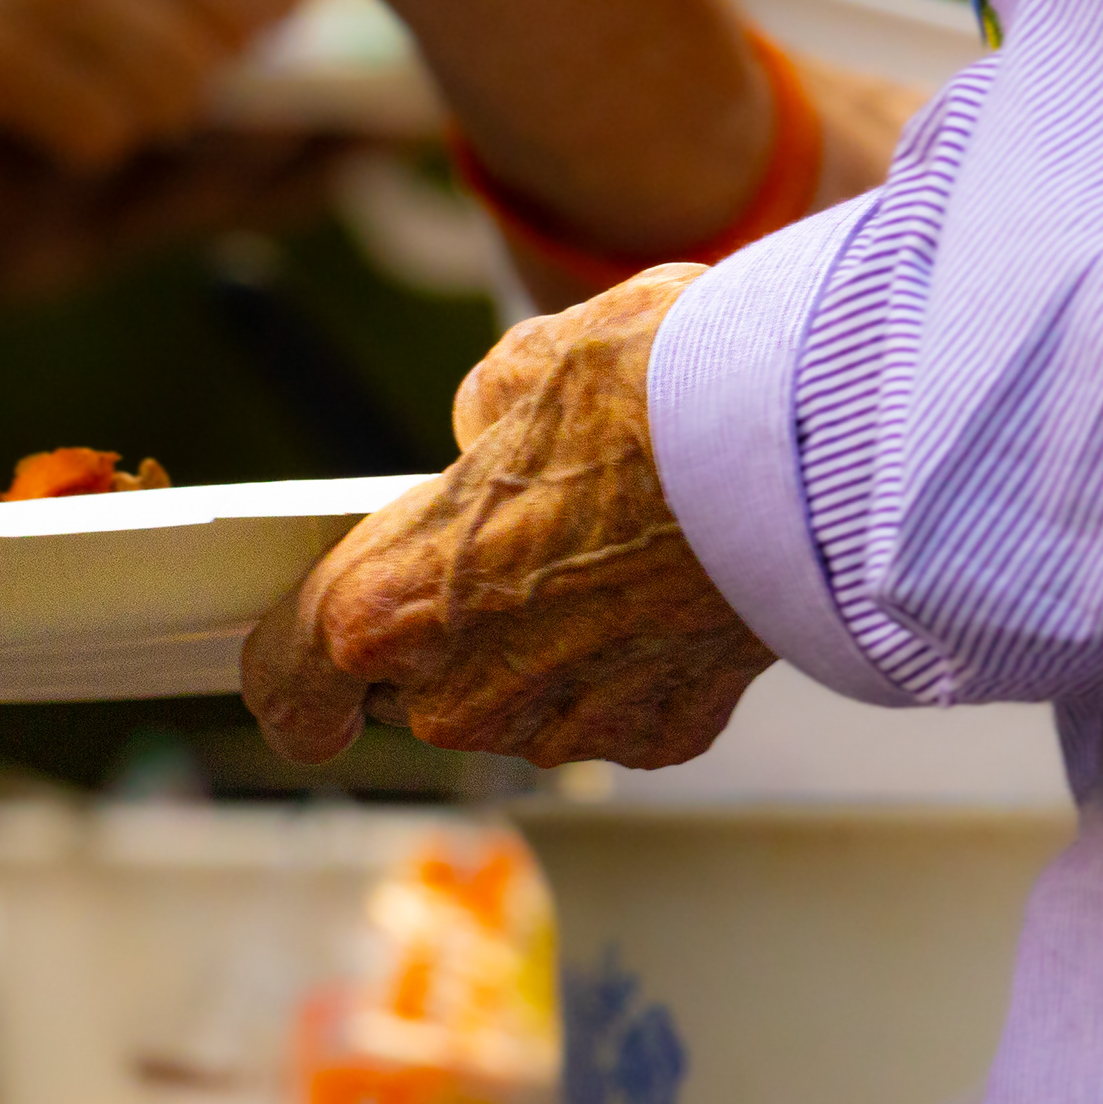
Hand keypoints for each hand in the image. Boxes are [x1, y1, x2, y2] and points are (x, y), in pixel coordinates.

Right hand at [0, 0, 315, 171]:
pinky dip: (76, 131)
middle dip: (215, 56)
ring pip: (184, 93)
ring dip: (140, 99)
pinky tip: (25, 94)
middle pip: (250, 26)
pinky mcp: (6, 55)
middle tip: (152, 54)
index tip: (241, 20)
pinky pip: (104, 134)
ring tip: (76, 68)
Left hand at [244, 263, 771, 767]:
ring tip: (615, 550)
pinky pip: (616, 704)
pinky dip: (638, 659)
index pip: (288, 683)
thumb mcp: (534, 365)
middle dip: (448, 631)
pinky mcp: (660, 739)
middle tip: (516, 550)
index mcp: (390, 608)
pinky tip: (677, 585)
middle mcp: (465, 696)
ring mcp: (565, 728)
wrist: (814, 455)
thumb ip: (486, 414)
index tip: (309, 670)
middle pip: (412, 687)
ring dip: (546, 645)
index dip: (293, 671)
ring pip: (517, 700)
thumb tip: (494, 431)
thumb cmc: (663, 397)